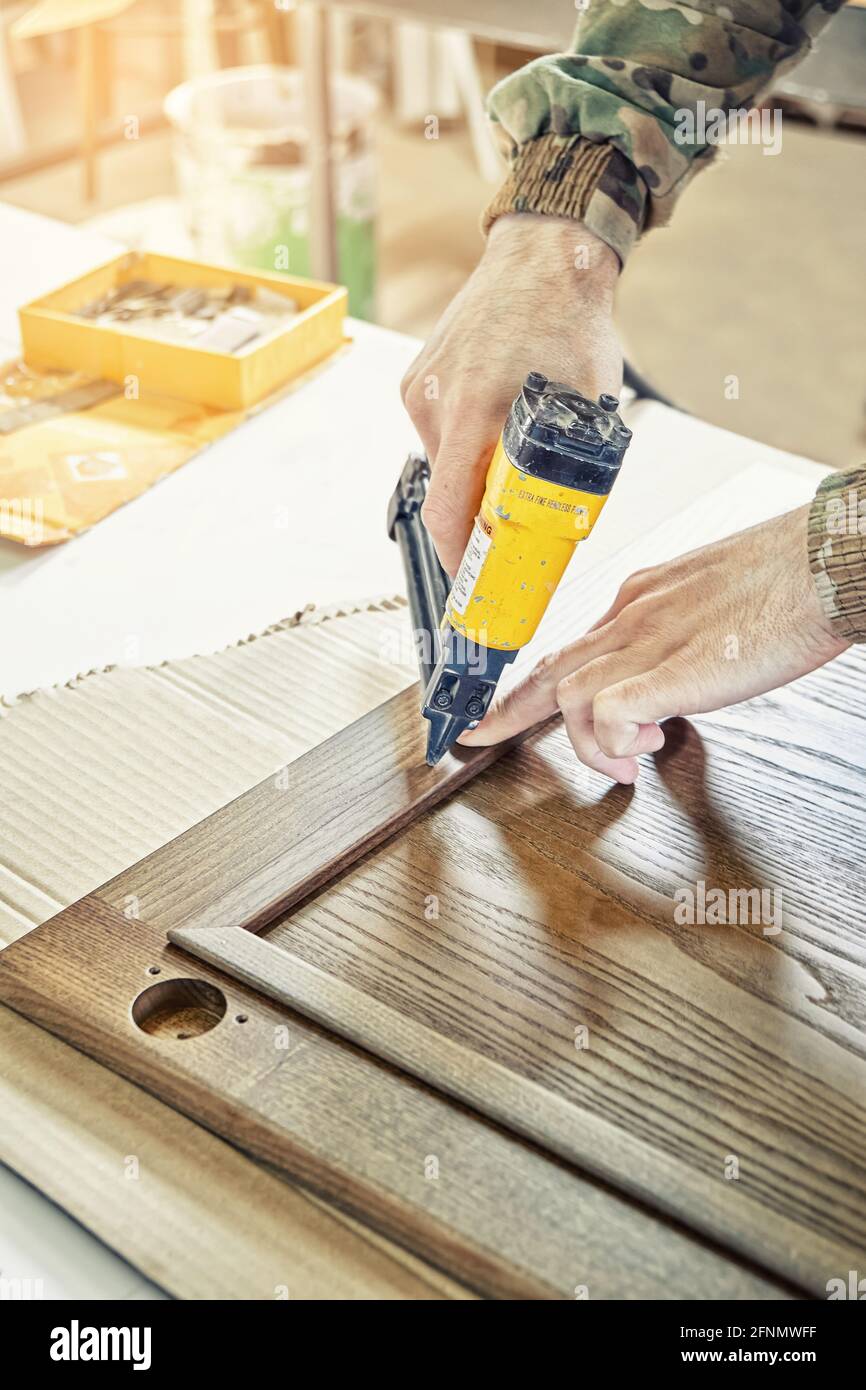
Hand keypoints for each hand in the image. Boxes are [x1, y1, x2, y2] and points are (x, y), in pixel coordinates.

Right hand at [400, 213, 621, 575]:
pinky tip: (498, 419)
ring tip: (515, 451)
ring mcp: (421, 388)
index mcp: (474, 410)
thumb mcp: (590, 406)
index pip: (447, 512)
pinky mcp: (418, 378)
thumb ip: (575, 469)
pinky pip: (439, 431)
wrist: (546, 253)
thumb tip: (566, 531)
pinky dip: (466, 442)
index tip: (470, 585)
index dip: (457, 559)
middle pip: (446, 492)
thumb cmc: (573, 321)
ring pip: (443, 463)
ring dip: (474, 474)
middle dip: (477, 518)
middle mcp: (435, 401)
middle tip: (511, 529)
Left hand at [459, 504, 848, 782]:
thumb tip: (674, 677)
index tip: (500, 709)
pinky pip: (605, 711)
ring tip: (624, 762)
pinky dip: (610, 739)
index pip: (570, 643)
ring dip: (585, 742)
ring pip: (568, 694)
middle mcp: (633, 615)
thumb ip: (682, 634)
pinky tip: (641, 747)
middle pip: (549, 668)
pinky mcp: (672, 669)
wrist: (825, 562)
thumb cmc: (787, 581)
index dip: (528, 682)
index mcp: (642, 596)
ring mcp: (648, 640)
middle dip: (508, 711)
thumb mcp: (714, 599)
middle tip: (479, 738)